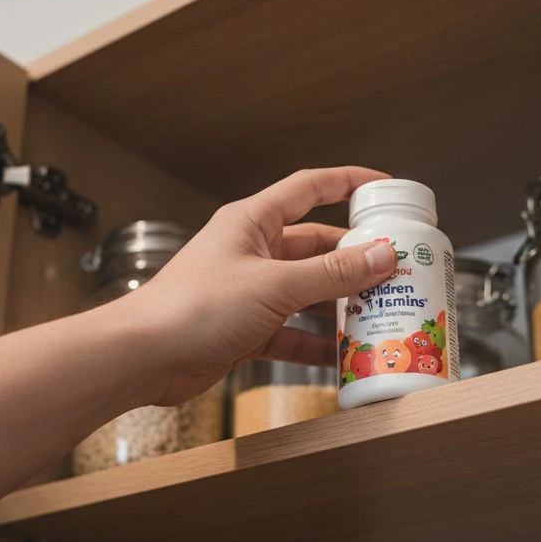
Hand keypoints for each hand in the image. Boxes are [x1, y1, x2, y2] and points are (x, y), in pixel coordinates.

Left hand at [123, 167, 397, 405]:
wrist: (144, 358)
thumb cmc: (193, 307)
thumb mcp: (275, 285)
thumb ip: (332, 273)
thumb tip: (383, 255)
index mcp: (254, 222)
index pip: (310, 188)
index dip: (348, 183)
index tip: (385, 189)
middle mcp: (253, 252)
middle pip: (317, 247)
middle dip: (356, 260)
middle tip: (396, 271)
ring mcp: (250, 292)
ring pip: (308, 293)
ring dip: (341, 306)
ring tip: (380, 315)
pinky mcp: (245, 330)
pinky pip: (292, 331)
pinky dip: (317, 343)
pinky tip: (343, 355)